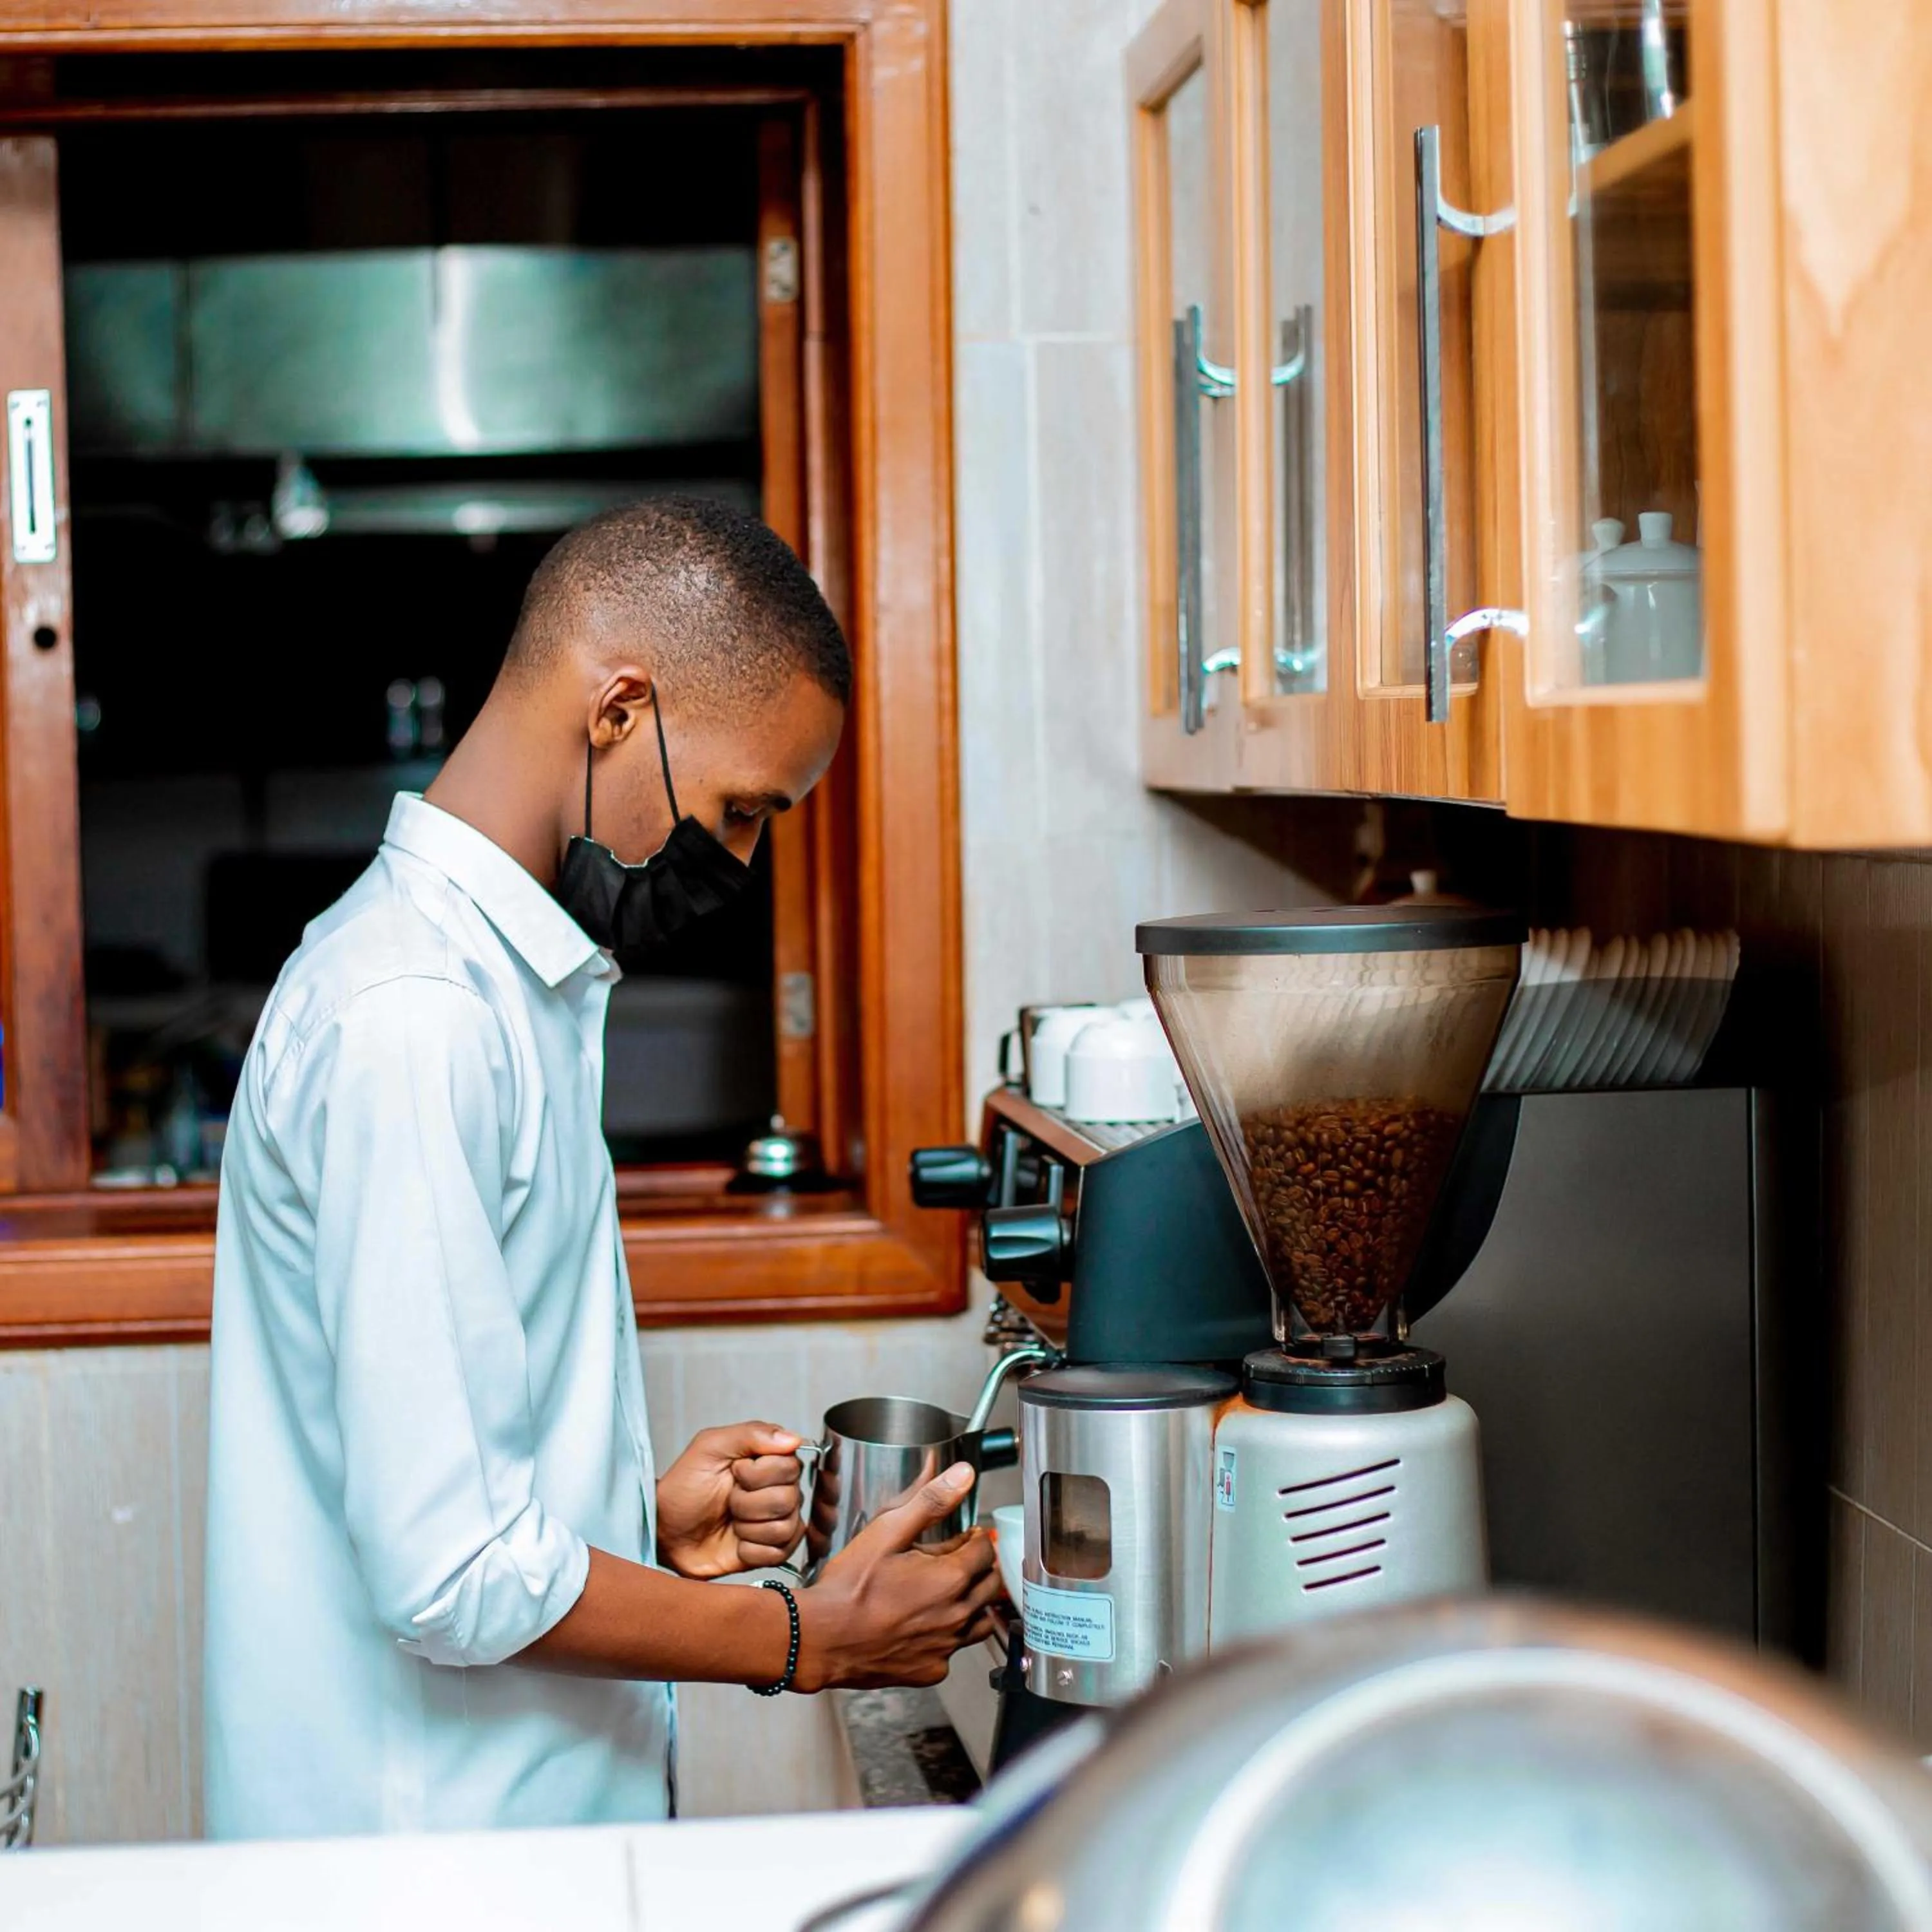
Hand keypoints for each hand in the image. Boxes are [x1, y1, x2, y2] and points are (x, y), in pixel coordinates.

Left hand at [656, 1422, 803, 1579]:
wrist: (665, 1530)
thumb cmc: (683, 1486)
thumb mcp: (709, 1447)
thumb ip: (751, 1434)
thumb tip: (792, 1439)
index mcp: (769, 1459)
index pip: (791, 1466)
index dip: (759, 1474)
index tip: (734, 1472)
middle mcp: (778, 1489)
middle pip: (789, 1498)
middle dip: (748, 1502)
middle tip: (727, 1500)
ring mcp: (776, 1521)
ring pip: (785, 1528)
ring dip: (749, 1527)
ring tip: (730, 1520)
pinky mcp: (770, 1551)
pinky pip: (779, 1553)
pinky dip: (751, 1551)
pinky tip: (736, 1542)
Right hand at [793, 1462, 1002, 1690]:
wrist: (819, 1639)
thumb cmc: (849, 1587)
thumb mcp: (887, 1531)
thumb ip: (931, 1501)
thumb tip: (962, 1475)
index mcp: (951, 1578)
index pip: (986, 1550)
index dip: (974, 1538)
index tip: (963, 1537)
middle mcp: (956, 1616)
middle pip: (990, 1585)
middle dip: (977, 1567)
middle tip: (953, 1559)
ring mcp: (945, 1647)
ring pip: (979, 1620)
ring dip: (969, 1602)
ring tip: (942, 1591)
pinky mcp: (931, 1670)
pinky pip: (953, 1650)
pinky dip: (947, 1636)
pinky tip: (923, 1624)